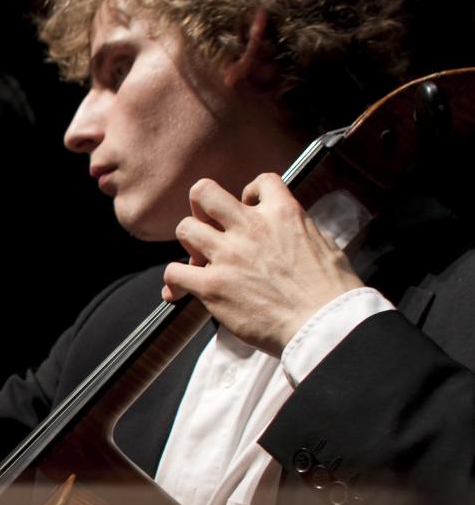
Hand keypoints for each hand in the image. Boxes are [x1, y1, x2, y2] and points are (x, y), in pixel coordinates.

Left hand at [166, 174, 362, 356]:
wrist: (323, 323)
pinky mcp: (212, 285)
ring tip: (201, 261)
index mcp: (283, 213)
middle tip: (209, 226)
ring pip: (185, 229)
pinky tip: (182, 291)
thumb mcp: (322, 243)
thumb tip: (286, 231)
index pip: (259, 182)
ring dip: (190, 244)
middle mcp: (250, 227)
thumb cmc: (331, 292)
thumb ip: (295, 230)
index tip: (249, 209)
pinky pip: (173, 273)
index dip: (250, 193)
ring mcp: (228, 255)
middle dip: (202, 207)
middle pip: (204, 193)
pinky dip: (174, 282)